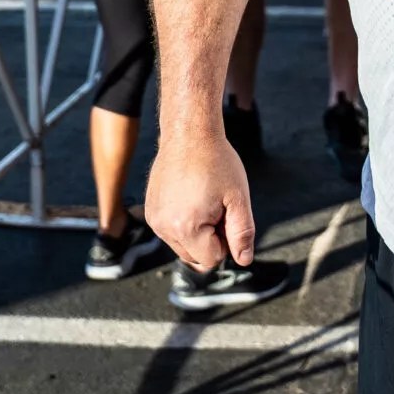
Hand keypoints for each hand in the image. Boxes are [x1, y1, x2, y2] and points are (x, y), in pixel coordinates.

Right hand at [146, 131, 255, 273]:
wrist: (189, 134)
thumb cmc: (216, 161)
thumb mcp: (238, 197)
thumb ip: (242, 233)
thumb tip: (244, 260)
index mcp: (187, 227)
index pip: (212, 259)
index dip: (225, 240)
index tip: (226, 214)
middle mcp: (164, 227)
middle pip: (195, 257)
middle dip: (210, 239)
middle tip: (217, 206)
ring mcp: (154, 219)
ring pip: (182, 246)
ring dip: (196, 232)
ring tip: (203, 199)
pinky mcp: (150, 211)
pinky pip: (170, 232)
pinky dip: (183, 222)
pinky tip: (190, 196)